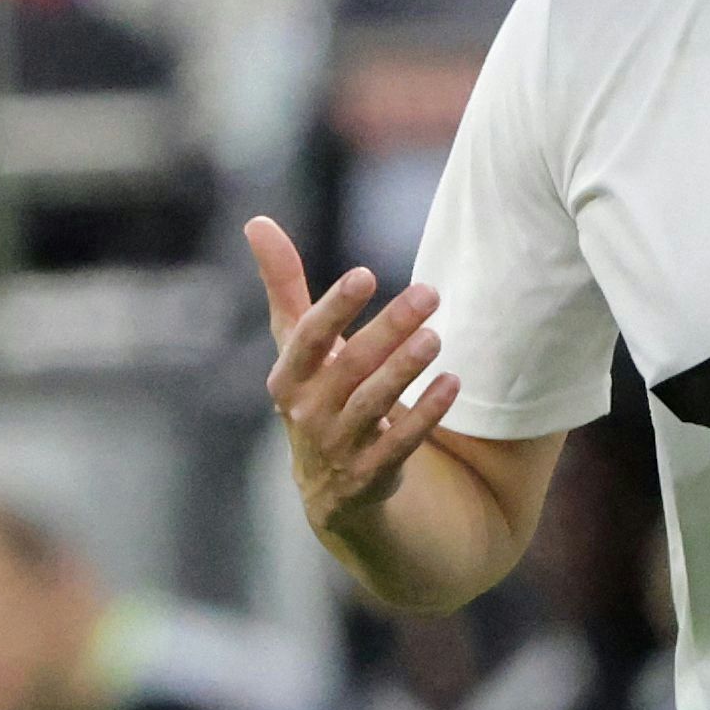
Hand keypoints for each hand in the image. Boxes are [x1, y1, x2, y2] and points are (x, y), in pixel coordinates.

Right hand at [248, 217, 462, 542]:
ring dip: (406, 369)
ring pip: (374, 404)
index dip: (334, 308)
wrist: (328, 488)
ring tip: (436, 336)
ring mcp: (337, 447)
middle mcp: (307, 414)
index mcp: (287, 378)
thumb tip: (257, 221)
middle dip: (389, 328)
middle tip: (430, 292)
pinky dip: (426, 413)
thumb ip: (283, 285)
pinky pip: (400, 443)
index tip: (365, 274)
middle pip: (350, 366)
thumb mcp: (296, 345)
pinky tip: (452, 382)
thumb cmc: (315, 393)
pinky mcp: (370, 475)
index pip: (307, 338)